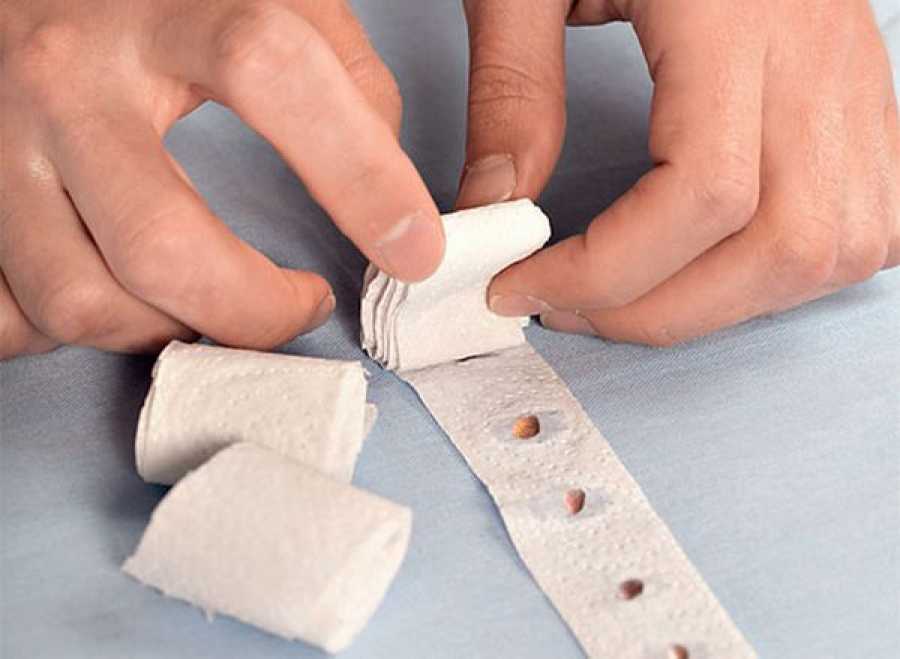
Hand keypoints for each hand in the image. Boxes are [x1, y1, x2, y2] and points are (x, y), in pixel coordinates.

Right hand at [1, 0, 444, 358]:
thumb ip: (343, 77)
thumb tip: (386, 196)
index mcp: (164, 7)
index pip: (272, 73)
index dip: (358, 174)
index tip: (415, 249)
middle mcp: (65, 78)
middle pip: (162, 244)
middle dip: (252, 312)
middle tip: (302, 304)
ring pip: (80, 300)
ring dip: (165, 329)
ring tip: (207, 302)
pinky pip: (11, 315)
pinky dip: (76, 329)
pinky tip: (121, 293)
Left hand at [459, 0, 899, 345]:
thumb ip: (513, 90)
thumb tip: (495, 209)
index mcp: (734, 14)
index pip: (703, 193)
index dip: (607, 270)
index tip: (524, 285)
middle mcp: (817, 55)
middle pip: (783, 245)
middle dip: (661, 311)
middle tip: (570, 307)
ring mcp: (855, 82)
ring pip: (835, 249)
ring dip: (726, 304)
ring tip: (633, 297)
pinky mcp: (862, 100)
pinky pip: (864, 223)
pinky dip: (788, 273)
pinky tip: (717, 267)